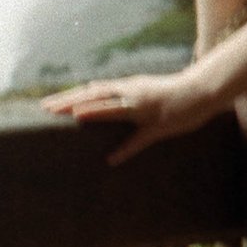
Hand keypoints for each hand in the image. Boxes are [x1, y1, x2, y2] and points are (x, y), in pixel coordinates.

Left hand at [41, 71, 227, 164]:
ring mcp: (144, 108)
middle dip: (69, 102)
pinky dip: (126, 149)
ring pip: (114, 108)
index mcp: (126, 87)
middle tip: (45, 108)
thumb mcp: (142, 90)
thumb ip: (122, 96)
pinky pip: (140, 139)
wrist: (201, 90)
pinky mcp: (158, 125)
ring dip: (93, 111)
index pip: (91, 90)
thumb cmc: (171, 92)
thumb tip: (100, 98)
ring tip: (71, 116)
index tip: (47, 103)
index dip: (69, 97)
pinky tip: (111, 159)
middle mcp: (131, 93)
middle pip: (94, 96)